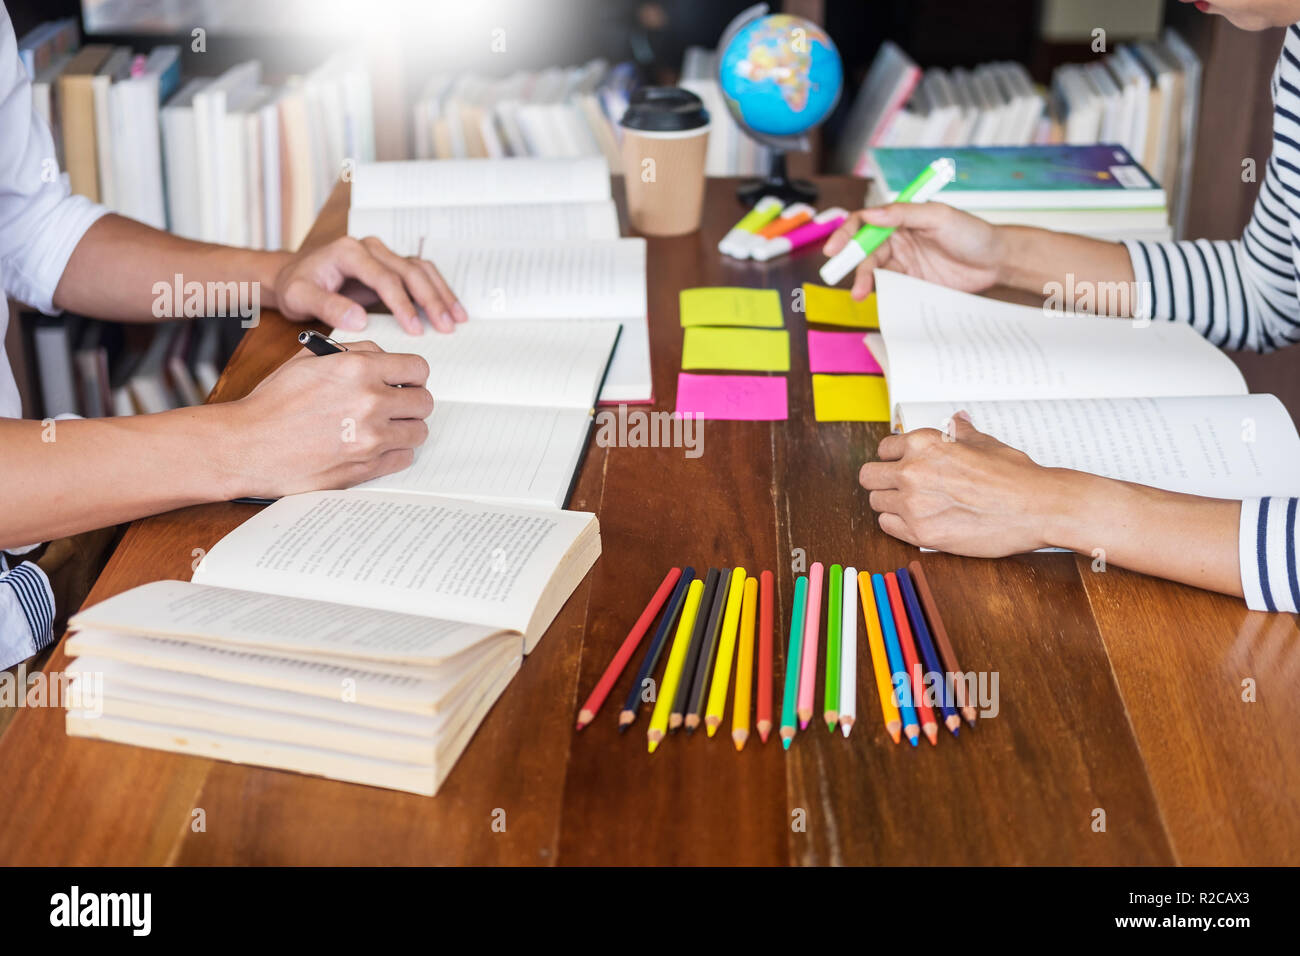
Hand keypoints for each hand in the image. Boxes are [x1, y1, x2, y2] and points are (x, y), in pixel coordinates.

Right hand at [222, 341, 433, 496]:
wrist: (247, 446)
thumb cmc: (272, 403)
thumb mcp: (308, 360)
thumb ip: (353, 353)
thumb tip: (384, 357)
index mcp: (358, 368)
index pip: (418, 368)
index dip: (412, 376)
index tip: (404, 382)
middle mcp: (370, 400)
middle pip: (424, 402)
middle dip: (410, 402)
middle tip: (394, 406)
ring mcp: (371, 437)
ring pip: (418, 431)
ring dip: (404, 429)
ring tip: (383, 427)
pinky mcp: (366, 467)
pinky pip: (405, 458)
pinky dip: (394, 453)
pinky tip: (374, 447)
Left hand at [272, 236, 467, 334]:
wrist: (293, 274)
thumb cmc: (297, 285)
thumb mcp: (300, 297)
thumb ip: (328, 307)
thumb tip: (360, 320)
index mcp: (349, 252)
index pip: (385, 277)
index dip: (402, 304)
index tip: (415, 329)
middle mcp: (370, 247)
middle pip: (410, 271)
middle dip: (431, 300)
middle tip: (446, 326)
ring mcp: (382, 254)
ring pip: (420, 269)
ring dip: (441, 294)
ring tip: (456, 319)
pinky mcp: (390, 265)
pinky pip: (420, 274)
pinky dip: (437, 290)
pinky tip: (450, 309)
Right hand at [822, 202, 1005, 299]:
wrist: (997, 262)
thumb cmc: (972, 233)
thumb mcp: (939, 217)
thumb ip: (904, 214)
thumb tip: (870, 215)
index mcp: (901, 218)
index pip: (865, 223)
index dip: (846, 234)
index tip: (835, 249)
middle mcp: (898, 239)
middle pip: (864, 249)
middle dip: (850, 263)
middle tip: (838, 276)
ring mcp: (904, 262)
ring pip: (873, 270)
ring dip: (863, 281)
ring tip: (859, 294)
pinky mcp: (912, 283)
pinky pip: (889, 287)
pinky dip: (879, 293)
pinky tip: (876, 299)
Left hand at [859, 412, 1074, 556]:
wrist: (1037, 507)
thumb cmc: (1014, 474)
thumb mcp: (984, 442)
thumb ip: (960, 432)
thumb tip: (956, 419)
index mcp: (924, 443)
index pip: (884, 449)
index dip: (894, 458)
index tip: (903, 466)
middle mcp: (912, 470)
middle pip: (870, 476)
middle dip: (884, 481)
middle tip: (902, 488)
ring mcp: (913, 503)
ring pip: (876, 502)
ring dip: (892, 504)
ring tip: (917, 506)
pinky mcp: (920, 532)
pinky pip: (887, 525)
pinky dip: (899, 524)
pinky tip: (919, 520)